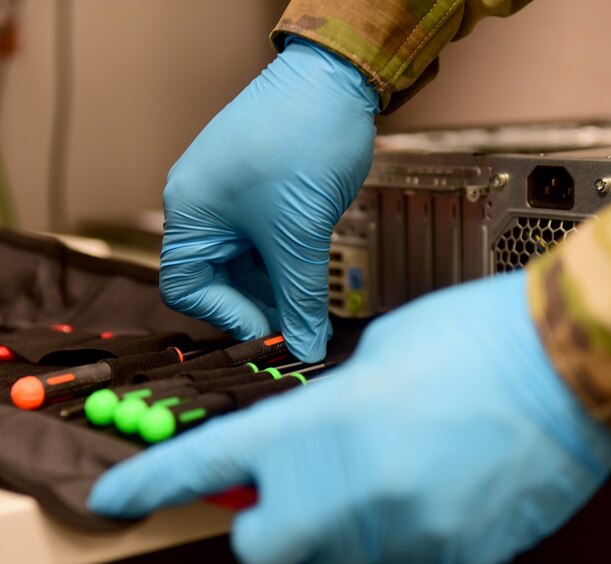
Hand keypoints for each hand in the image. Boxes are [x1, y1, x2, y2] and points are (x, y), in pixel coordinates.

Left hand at [88, 270, 610, 563]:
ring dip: (342, 528)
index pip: (214, 464)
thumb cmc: (473, 340)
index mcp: (325, 425)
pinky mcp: (453, 561)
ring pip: (337, 562)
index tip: (117, 498)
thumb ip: (325, 410)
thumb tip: (303, 446)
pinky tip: (430, 489)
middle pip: (265, 549)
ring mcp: (406, 537)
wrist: (570, 368)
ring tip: (388, 473)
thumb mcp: (379, 357)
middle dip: (270, 521)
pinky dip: (396, 537)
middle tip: (300, 485)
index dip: (156, 483)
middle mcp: (354, 493)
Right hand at [159, 37, 378, 361]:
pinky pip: (265, 244)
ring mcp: (234, 201)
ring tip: (311, 305)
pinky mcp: (262, 196)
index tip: (270, 330)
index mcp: (191, 213)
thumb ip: (302, 297)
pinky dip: (286, 264)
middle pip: (219, 280)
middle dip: (258, 305)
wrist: (336, 81)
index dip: (226, 315)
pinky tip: (311, 277)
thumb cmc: (303, 142)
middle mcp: (204, 208)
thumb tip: (307, 348)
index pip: (187, 287)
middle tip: (298, 325)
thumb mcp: (300, 231)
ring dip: (277, 287)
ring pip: (247, 265)